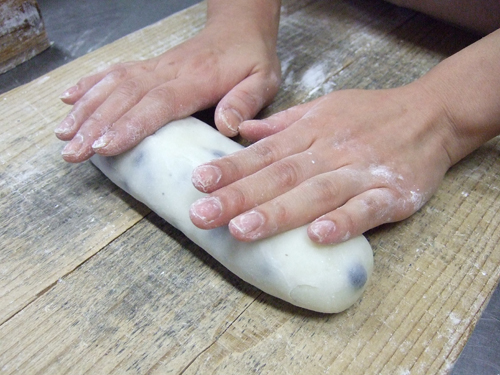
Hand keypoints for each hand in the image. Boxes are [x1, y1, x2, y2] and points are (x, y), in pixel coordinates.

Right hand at [55, 20, 280, 162]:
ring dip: (86, 109)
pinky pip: (115, 72)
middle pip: (126, 96)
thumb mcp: (263, 81)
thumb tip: (226, 126)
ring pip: (113, 85)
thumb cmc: (251, 60)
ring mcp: (155, 67)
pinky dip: (90, 85)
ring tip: (63, 134)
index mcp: (196, 80)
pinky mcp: (149, 66)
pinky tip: (70, 98)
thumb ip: (245, 102)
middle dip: (95, 125)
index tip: (104, 146)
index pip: (157, 103)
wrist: (240, 29)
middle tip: (72, 152)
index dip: (129, 124)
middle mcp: (168, 71)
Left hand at [189, 83, 453, 242]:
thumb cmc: (370, 114)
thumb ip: (282, 123)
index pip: (263, 153)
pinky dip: (344, 223)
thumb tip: (241, 130)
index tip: (198, 183)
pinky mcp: (392, 194)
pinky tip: (318, 237)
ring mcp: (362, 173)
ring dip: (279, 212)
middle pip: (280, 176)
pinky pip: (367, 210)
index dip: (230, 168)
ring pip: (316, 194)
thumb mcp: (323, 108)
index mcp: (311, 132)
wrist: (432, 114)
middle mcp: (331, 152)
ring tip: (243, 230)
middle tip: (202, 215)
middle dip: (239, 196)